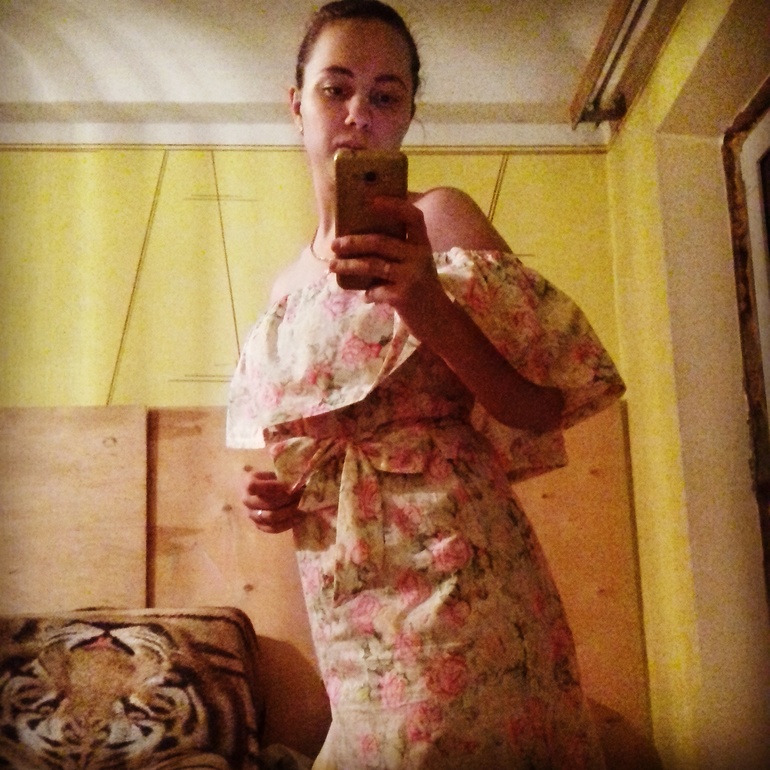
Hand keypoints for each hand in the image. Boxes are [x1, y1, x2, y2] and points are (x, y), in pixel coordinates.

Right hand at [241, 468, 304, 533]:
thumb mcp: (277, 469)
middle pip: (264, 503)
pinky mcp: (259, 526)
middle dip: (286, 499)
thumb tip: (288, 465)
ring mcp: (252, 514)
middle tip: (301, 495)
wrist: (270, 491)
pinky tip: (299, 517)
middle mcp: (246, 500)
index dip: (270, 486)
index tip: (287, 486)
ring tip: (302, 506)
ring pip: (270, 517)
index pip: (253, 486)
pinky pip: (272, 528)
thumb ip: (281, 466)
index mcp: (248, 482)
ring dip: (288, 511)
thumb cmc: (276, 478)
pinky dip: (287, 523)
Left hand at [329, 196, 449, 328]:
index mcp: (422, 245)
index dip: (393, 206)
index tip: (371, 200)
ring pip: (372, 265)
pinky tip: (365, 296)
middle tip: (334, 244)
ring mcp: (411, 276)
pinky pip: (375, 290)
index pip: (413, 217)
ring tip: (332, 266)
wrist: (439, 320)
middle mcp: (418, 257)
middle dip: (353, 242)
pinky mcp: (403, 296)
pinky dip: (367, 294)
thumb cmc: (421, 289)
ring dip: (348, 266)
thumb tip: (360, 242)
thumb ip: (399, 252)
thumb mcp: (417, 265)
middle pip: (380, 242)